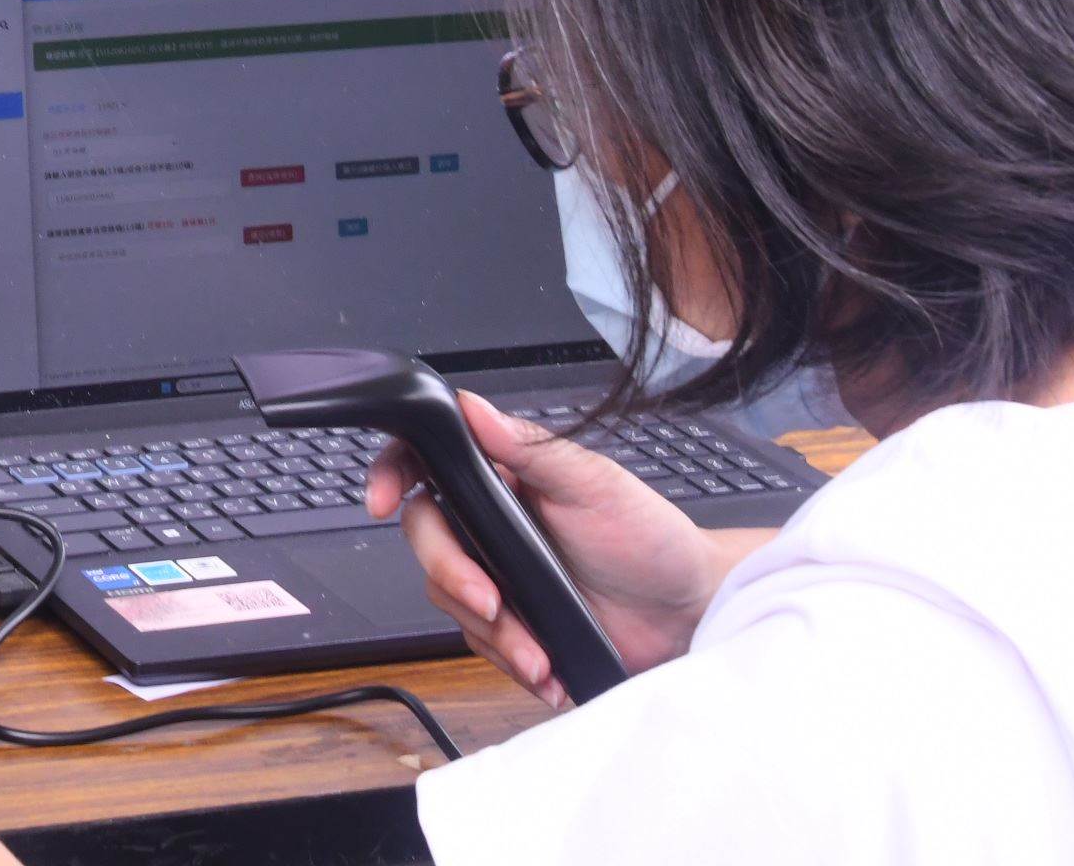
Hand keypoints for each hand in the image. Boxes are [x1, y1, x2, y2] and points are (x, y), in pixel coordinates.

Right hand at [360, 390, 756, 704]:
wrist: (690, 618)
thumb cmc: (652, 541)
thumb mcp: (596, 486)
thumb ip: (531, 449)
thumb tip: (472, 407)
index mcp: (504, 477)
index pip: (426, 461)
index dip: (391, 473)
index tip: (383, 499)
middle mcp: (492, 523)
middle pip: (427, 538)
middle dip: (452, 576)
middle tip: (491, 600)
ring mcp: (499, 575)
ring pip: (449, 598)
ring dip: (492, 631)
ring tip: (537, 650)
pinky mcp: (513, 625)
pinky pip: (481, 643)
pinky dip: (510, 660)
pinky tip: (546, 667)